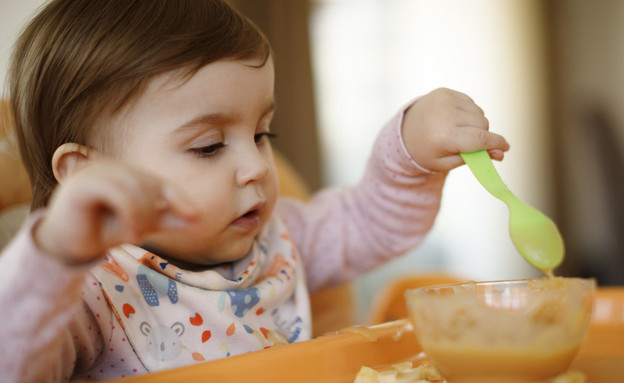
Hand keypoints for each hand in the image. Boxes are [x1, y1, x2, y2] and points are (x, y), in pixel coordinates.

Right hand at [34, 161, 197, 263]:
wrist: (67, 247)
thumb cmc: (102, 231)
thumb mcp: (141, 225)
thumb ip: (166, 219)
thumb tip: (198, 218)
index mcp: (125, 173)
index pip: (159, 182)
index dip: (178, 198)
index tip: (196, 217)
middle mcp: (110, 167)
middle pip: (147, 184)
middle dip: (153, 212)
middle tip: (144, 235)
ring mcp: (93, 170)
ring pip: (133, 186)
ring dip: (142, 214)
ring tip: (137, 235)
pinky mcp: (80, 182)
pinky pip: (115, 191)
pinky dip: (129, 212)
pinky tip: (130, 232)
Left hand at [401, 88, 509, 171]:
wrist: (404, 131)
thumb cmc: (427, 151)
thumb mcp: (447, 163)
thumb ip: (475, 158)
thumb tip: (501, 153)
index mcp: (444, 136)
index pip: (480, 138)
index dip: (496, 143)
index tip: (506, 148)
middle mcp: (445, 114)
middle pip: (483, 124)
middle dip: (482, 135)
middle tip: (468, 143)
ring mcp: (444, 100)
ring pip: (479, 112)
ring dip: (475, 123)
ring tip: (458, 131)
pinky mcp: (444, 91)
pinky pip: (470, 103)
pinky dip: (467, 113)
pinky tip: (453, 119)